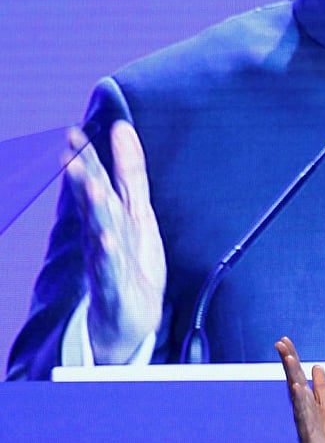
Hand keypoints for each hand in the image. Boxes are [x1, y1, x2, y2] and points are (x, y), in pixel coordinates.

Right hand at [65, 120, 165, 362]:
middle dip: (81, 179)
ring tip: (92, 188)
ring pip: (99, 231)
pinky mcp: (115, 284)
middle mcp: (101, 232)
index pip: (93, 181)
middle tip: (70, 155)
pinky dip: (109, 255)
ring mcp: (106, 258)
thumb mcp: (136, 208)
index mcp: (106, 213)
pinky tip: (107, 242)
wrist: (128, 313)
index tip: (73, 133)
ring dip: (94, 210)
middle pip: (92, 202)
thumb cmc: (129, 256)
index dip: (85, 158)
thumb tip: (122, 128)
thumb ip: (130, 170)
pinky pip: (110, 268)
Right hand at [276, 337, 324, 442]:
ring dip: (292, 375)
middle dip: (288, 361)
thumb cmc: (319, 434)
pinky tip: (297, 388)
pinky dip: (300, 400)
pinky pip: (303, 413)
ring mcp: (303, 416)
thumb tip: (317, 367)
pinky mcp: (307, 430)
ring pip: (296, 393)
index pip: (297, 373)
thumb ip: (320, 387)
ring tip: (289, 360)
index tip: (284, 340)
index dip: (291, 356)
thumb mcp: (324, 405)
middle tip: (281, 344)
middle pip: (293, 378)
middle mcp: (301, 405)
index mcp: (305, 398)